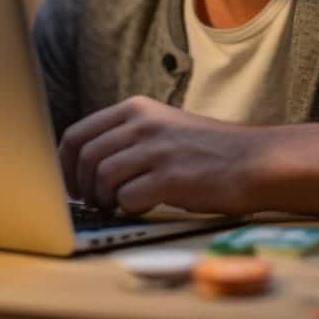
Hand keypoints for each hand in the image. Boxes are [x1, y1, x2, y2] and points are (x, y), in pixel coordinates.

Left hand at [58, 96, 263, 214]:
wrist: (254, 160)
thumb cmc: (208, 151)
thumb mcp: (163, 127)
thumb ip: (127, 137)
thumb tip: (84, 167)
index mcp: (137, 109)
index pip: (77, 134)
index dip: (65, 165)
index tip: (71, 186)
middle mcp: (143, 124)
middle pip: (84, 157)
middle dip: (81, 186)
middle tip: (94, 202)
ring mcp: (157, 149)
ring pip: (102, 177)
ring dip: (104, 199)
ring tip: (119, 206)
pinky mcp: (171, 177)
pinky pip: (127, 198)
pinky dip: (129, 209)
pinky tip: (144, 207)